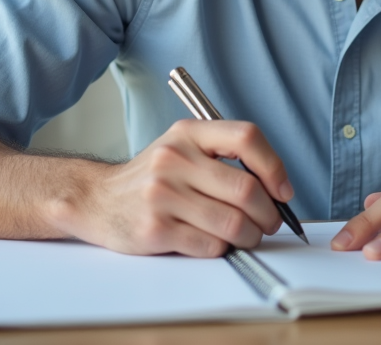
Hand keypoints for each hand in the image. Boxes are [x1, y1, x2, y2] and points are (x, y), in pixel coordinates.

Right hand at [45, 119, 292, 257]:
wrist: (97, 199)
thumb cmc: (152, 177)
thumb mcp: (183, 148)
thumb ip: (224, 158)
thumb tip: (276, 189)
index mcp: (188, 133)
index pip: (246, 137)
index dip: (274, 166)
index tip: (283, 190)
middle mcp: (174, 159)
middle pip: (246, 189)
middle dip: (268, 213)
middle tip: (269, 222)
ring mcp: (162, 194)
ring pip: (233, 222)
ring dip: (250, 236)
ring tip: (247, 236)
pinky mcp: (154, 229)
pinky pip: (210, 245)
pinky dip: (223, 248)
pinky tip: (217, 242)